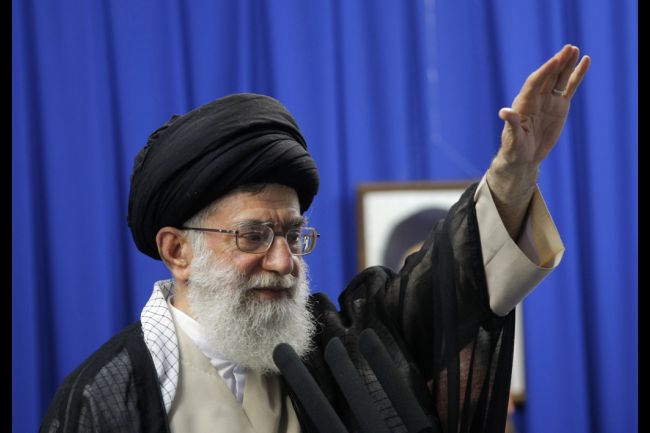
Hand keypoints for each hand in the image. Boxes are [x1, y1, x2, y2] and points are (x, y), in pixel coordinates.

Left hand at [495, 44, 590, 170]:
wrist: (524, 156)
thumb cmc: (514, 148)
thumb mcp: (512, 138)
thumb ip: (512, 124)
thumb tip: (504, 112)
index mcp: (523, 103)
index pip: (534, 83)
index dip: (544, 72)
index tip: (555, 61)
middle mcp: (536, 98)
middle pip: (548, 76)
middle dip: (558, 62)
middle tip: (569, 48)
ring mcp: (549, 101)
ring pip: (559, 79)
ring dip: (567, 64)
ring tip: (575, 49)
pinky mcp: (560, 106)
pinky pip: (570, 88)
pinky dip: (577, 75)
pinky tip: (585, 61)